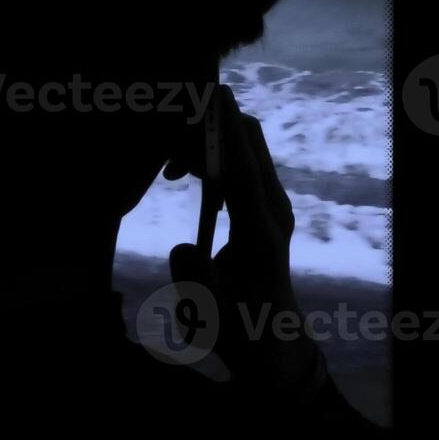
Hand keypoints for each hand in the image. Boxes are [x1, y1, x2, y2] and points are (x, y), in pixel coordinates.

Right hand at [168, 88, 320, 390]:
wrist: (272, 343)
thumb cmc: (240, 331)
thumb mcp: (211, 316)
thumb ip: (196, 280)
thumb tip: (182, 247)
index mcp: (262, 231)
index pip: (244, 168)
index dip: (224, 131)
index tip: (204, 96)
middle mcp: (274, 208)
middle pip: (249, 141)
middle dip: (209, 125)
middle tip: (164, 136)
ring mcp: (273, 204)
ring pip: (243, 147)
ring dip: (205, 142)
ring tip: (169, 169)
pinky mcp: (264, 205)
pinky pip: (240, 163)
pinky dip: (211, 155)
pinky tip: (180, 175)